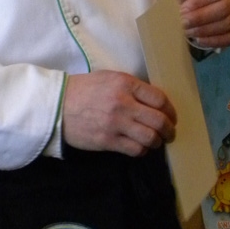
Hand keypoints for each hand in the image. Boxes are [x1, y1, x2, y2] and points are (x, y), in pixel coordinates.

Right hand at [62, 70, 176, 156]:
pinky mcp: (108, 141)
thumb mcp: (109, 78)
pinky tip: (141, 147)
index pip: (159, 98)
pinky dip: (143, 150)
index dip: (171, 110)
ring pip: (150, 137)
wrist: (58, 106)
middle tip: (170, 132)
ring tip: (157, 141)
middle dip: (169, 129)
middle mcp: (123, 103)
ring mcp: (116, 123)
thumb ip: (131, 87)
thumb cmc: (84, 89)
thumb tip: (153, 100)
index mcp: (125, 83)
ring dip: (158, 141)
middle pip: (159, 120)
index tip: (172, 116)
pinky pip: (135, 149)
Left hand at [177, 0, 229, 48]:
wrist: (203, 3)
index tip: (182, 10)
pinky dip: (214, 41)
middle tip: (183, 23)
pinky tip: (199, 40)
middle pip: (224, 8)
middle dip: (201, 18)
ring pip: (228, 23)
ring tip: (188, 31)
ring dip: (205, 30)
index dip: (199, 2)